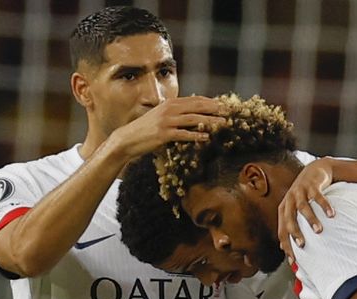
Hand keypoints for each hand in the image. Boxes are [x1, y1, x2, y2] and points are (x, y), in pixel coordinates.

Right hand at [102, 96, 229, 160]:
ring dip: (210, 121)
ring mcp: (166, 121)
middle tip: (229, 112)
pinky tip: (206, 137)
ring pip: (193, 119)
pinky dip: (196, 135)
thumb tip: (191, 117)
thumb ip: (174, 115)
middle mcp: (169, 109)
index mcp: (170, 104)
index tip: (223, 104)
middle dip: (214, 108)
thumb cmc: (145, 130)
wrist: (127, 140)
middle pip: (197, 106)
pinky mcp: (164, 134)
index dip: (210, 101)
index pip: (194, 100)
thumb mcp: (160, 117)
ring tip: (223, 124)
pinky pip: (183, 134)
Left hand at [277, 156, 339, 249]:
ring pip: (303, 207)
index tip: (293, 259)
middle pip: (289, 219)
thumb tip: (283, 248)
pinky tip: (332, 214)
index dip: (286, 244)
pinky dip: (325, 205)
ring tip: (319, 230)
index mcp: (284, 209)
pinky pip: (318, 196)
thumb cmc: (305, 196)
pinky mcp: (312, 185)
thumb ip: (292, 226)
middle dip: (295, 232)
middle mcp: (289, 200)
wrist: (315, 171)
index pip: (282, 230)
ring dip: (311, 219)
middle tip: (302, 245)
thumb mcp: (295, 210)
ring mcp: (300, 192)